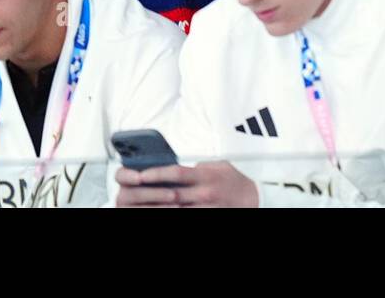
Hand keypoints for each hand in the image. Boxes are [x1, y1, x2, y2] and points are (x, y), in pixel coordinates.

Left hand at [115, 162, 257, 207]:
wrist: (254, 197)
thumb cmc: (233, 179)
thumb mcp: (217, 165)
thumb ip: (197, 167)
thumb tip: (177, 167)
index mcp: (205, 175)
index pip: (176, 173)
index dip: (156, 174)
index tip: (140, 175)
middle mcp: (205, 192)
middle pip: (171, 195)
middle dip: (149, 195)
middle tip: (130, 195)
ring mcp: (206, 207)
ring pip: (174, 211)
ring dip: (155, 209)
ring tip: (137, 208)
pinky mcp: (208, 216)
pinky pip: (185, 218)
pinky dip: (169, 216)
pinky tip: (158, 213)